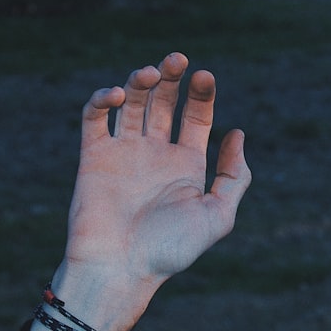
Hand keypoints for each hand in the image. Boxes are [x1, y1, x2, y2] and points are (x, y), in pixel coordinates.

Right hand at [31, 53, 250, 330]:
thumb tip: (238, 135)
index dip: (201, 93)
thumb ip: (234, 177)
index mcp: (186, 164)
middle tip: (177, 59)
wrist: (118, 271)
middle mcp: (155, 154)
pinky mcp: (93, 157)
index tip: (204, 75)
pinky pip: (94, 118)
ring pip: (131, 102)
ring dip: (139, 81)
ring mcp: (123, 153)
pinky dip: (102, 99)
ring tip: (149, 73)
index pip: (196, 116)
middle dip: (171, 76)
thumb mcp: (217, 216)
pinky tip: (116, 94)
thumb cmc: (170, 251)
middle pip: (164, 101)